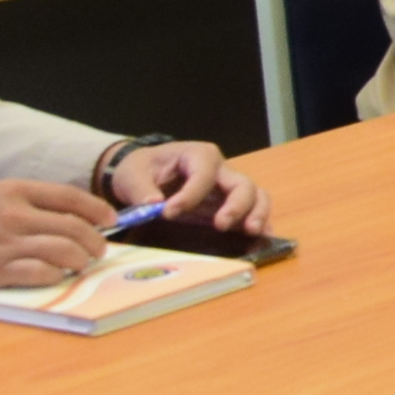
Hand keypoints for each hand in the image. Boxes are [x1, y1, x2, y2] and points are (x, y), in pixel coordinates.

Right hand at [0, 175, 115, 289]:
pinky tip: (57, 274)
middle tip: (99, 249)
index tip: (110, 220)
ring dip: (81, 260)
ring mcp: (4, 243)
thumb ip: (34, 203)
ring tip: (82, 263)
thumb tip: (82, 217)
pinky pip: (41, 273)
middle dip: (95, 240)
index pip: (70, 197)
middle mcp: (11, 214)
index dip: (98, 210)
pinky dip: (56, 275)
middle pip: (73, 226)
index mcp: (14, 190)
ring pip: (63, 251)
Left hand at [101, 140, 264, 236]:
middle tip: (221, 225)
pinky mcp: (229, 206)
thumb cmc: (142, 169)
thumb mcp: (133, 174)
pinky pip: (253, 211)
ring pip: (256, 195)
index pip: (203, 174)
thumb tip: (153, 205)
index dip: (190, 195)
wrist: (144, 174)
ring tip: (250, 232)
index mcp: (198, 155)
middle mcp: (220, 170)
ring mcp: (227, 189)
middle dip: (236, 205)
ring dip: (256, 214)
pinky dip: (260, 224)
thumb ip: (141, 188)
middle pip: (241, 183)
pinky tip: (261, 239)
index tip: (169, 213)